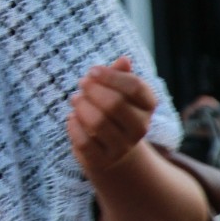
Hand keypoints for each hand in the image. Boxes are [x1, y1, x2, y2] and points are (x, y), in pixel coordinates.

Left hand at [67, 56, 155, 179]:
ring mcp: (122, 147)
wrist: (112, 150)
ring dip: (82, 106)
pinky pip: (84, 141)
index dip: (111, 75)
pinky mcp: (103, 160)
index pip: (135, 87)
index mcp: (147, 107)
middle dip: (93, 90)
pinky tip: (72, 117)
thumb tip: (124, 60)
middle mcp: (140, 128)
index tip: (93, 71)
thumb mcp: (119, 92)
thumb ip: (120, 75)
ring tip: (76, 99)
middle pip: (115, 104)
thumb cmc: (114, 112)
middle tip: (82, 84)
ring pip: (98, 122)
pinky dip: (74, 126)